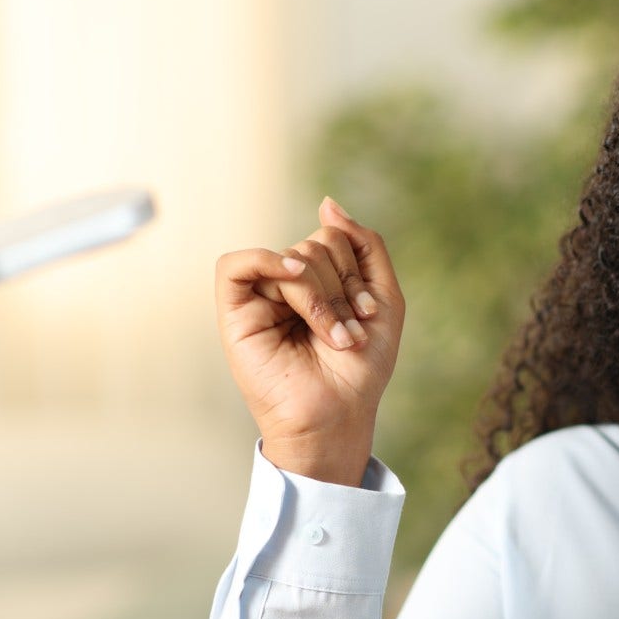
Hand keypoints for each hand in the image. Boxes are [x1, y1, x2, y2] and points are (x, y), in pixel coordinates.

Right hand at [215, 197, 406, 484]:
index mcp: (319, 281)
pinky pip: (237, 265)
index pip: (334, 239)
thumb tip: (327, 204)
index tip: (367, 316)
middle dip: (340, 288)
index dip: (356, 272)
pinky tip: (294, 283)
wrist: (340, 415)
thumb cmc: (360, 369)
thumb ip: (365, 245)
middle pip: (314, 244)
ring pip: (290, 257)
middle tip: (348, 333)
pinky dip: (268, 263)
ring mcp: (260, 298)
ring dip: (321, 297)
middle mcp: (287, 286)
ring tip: (333, 338)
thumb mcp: (383, 299)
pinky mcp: (234, 314)